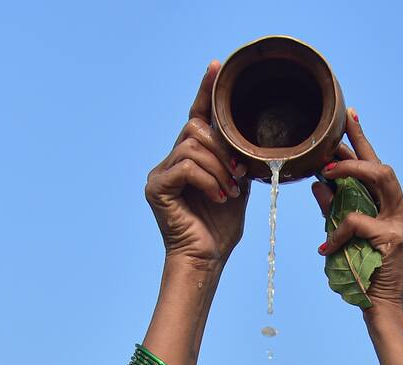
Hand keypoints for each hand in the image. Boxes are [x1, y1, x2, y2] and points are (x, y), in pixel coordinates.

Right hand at [145, 62, 249, 267]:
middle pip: (195, 129)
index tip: (216, 66)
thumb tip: (246, 138)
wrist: (207, 258)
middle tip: (238, 177)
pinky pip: (186, 166)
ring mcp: (160, 173)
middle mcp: (171, 161)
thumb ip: (236, 161)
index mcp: (190, 158)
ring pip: (192, 147)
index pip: (197, 117)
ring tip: (229, 192)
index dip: (206, 91)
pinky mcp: (156, 187)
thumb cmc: (219, 229)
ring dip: (219, 168)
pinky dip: (207, 180)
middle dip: (223, 150)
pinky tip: (218, 196)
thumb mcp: (236, 187)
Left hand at [311, 109, 402, 315]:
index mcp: (394, 211)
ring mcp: (402, 223)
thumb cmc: (362, 277)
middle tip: (329, 141)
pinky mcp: (394, 236)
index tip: (350, 116)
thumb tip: (318, 183)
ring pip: (380, 179)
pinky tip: (326, 245)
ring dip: (351, 171)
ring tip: (326, 171)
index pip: (378, 170)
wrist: (381, 309)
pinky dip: (337, 230)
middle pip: (383, 168)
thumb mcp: (344, 238)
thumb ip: (334, 211)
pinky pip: (357, 221)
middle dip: (358, 146)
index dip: (364, 143)